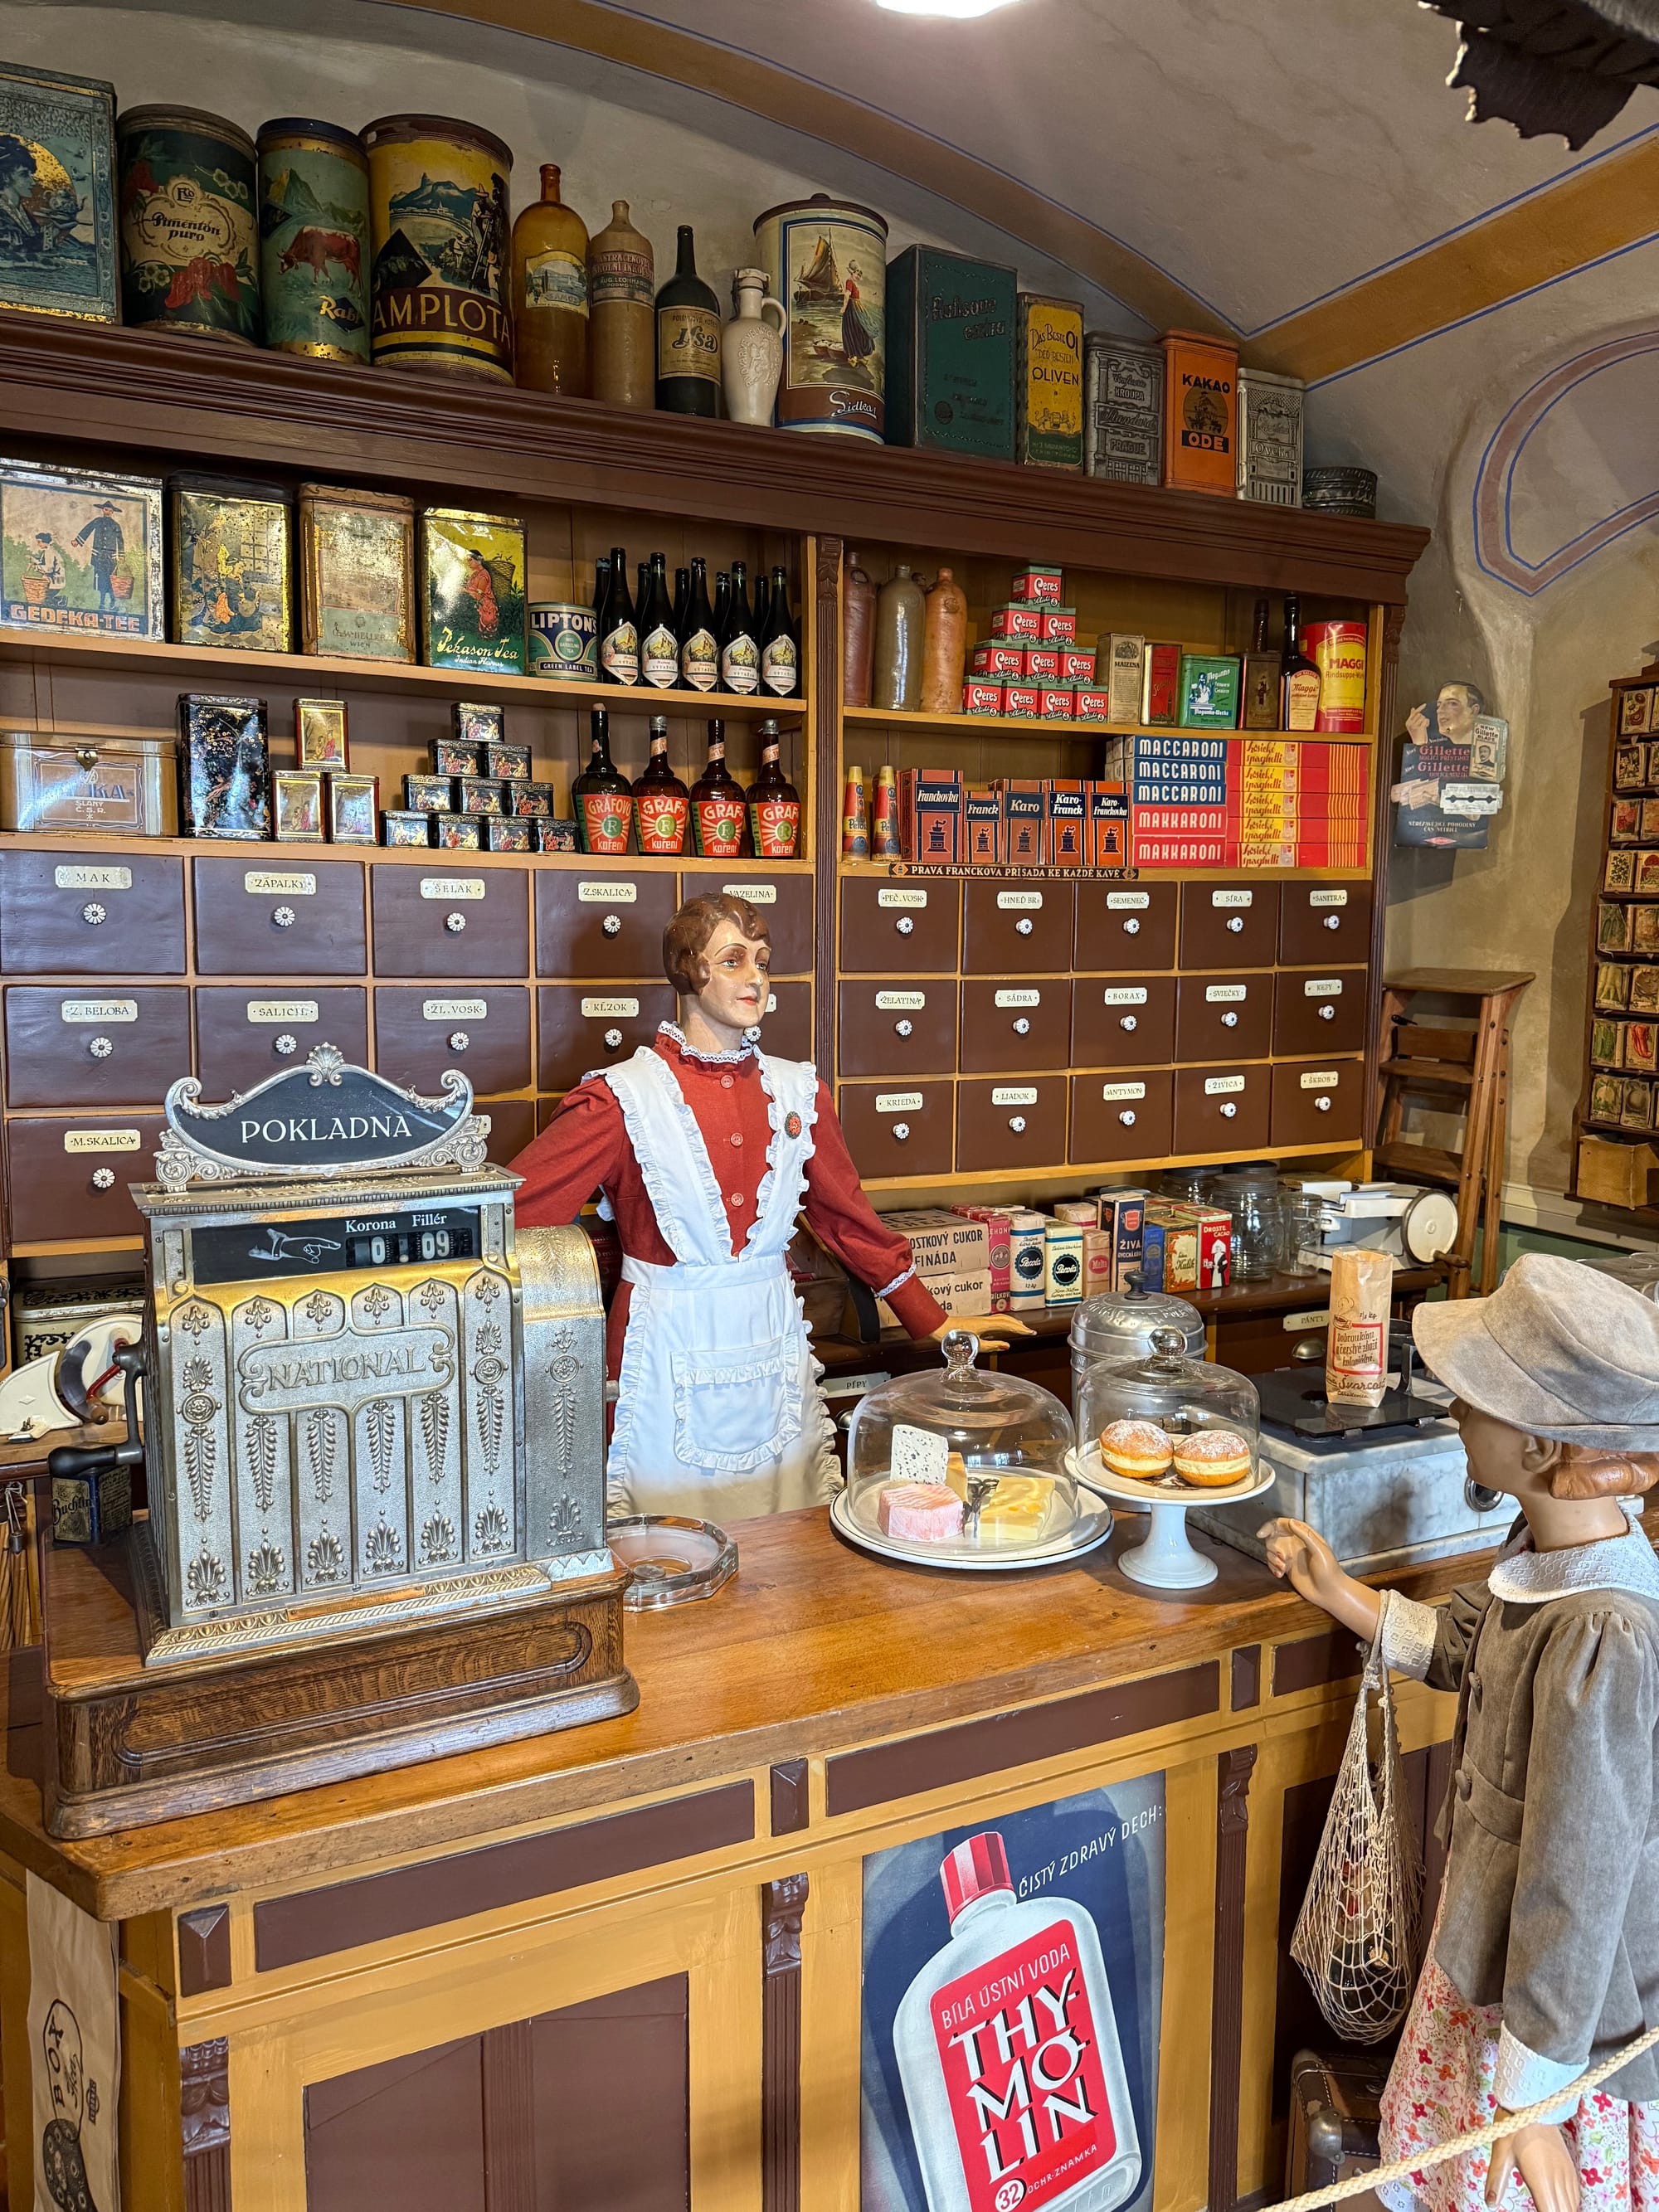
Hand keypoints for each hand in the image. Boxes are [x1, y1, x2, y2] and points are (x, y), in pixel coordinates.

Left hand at [933, 1313, 1033, 1340]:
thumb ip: (991, 1346)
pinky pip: (995, 1320)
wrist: (940, 1328)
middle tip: (1029, 1331)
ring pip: (1001, 1318)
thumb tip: (1007, 1345)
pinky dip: (1003, 1322)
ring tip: (1020, 1327)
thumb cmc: (955, 1337)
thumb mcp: (974, 1346)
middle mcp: (985, 1320)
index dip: (1021, 1329)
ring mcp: (981, 1320)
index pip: (1008, 1325)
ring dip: (1012, 1322)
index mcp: (986, 1325)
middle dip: (1019, 1325)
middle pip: (1006, 1319)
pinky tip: (1003, 1326)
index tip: (1031, 1333)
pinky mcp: (977, 1321)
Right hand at [1258, 1516, 1381, 1640]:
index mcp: (1304, 1536)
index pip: (1283, 1524)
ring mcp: (1291, 1557)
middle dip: (1272, 1547)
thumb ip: (1305, 1535)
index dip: (1270, 1526)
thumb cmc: (1329, 1571)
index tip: (1261, 1534)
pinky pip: (1273, 1564)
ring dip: (1273, 1560)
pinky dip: (1273, 1569)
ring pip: (1271, 1552)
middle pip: (1273, 1537)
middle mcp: (1296, 1545)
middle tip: (1281, 1558)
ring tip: (1283, 1569)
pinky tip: (1280, 1575)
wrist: (1330, 1593)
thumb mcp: (1319, 1550)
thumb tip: (1291, 1521)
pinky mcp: (1287, 1569)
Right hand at [1407, 703, 1429, 744]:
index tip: (1425, 705)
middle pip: (1420, 714)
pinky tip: (1426, 726)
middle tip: (1422, 724)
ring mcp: (1414, 725)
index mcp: (1408, 722)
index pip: (1415, 712)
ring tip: (1424, 726)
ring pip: (1423, 717)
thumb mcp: (1414, 724)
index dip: (1420, 708)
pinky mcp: (1418, 728)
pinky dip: (1427, 723)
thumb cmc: (1417, 734)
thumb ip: (1412, 716)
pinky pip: (1425, 721)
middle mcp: (1410, 723)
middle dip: (1423, 718)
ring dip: (1425, 721)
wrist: (1418, 743)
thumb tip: (1413, 709)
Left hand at [1486, 2118, 1578, 2211]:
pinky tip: (1560, 2205)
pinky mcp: (1570, 2169)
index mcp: (1541, 2180)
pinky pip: (1575, 2196)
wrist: (1534, 2102)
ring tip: (1549, 2209)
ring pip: (1571, 2207)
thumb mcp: (1500, 2153)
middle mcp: (1558, 2181)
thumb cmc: (1513, 2128)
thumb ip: (1497, 2180)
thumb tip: (1489, 2202)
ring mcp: (1567, 2174)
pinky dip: (1569, 2205)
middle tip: (1543, 2209)